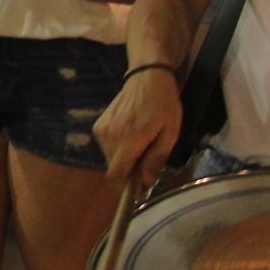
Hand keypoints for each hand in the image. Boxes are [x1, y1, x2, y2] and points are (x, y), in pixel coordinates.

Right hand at [94, 68, 180, 186]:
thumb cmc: (164, 105)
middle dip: (128, 172)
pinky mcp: (98, 125)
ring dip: (123, 160)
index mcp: (129, 139)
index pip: (116, 174)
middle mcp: (110, 136)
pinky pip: (106, 147)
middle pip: (113, 168)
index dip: (124, 188)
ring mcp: (101, 130)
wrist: (147, 77)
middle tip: (146, 163)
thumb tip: (145, 182)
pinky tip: (131, 137)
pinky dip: (118, 149)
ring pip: (109, 159)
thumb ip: (156, 159)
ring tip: (140, 146)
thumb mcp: (170, 133)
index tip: (136, 192)